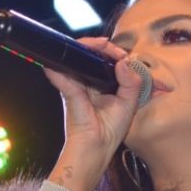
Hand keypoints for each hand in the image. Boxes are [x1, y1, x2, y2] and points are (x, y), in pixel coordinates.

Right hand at [44, 37, 145, 162]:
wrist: (98, 147)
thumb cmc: (112, 129)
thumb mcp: (129, 103)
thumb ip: (131, 81)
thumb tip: (123, 61)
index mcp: (103, 84)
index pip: (106, 61)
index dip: (114, 52)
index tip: (124, 55)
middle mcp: (88, 82)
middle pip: (91, 55)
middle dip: (103, 46)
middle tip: (112, 47)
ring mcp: (77, 85)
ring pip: (78, 58)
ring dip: (89, 46)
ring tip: (101, 44)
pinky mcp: (69, 92)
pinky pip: (62, 76)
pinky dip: (58, 68)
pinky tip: (63, 55)